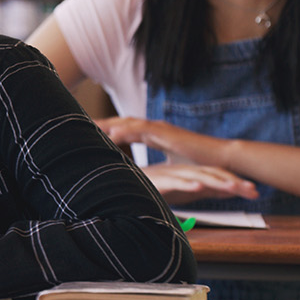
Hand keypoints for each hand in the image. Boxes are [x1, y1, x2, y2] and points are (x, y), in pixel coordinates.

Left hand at [96, 117, 230, 166]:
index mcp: (154, 134)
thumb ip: (154, 167)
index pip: (126, 129)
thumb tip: (141, 177)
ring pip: (129, 123)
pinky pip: (143, 130)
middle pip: (123, 122)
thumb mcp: (170, 165)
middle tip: (79, 123)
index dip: (107, 130)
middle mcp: (155, 129)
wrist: (221, 159)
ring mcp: (161, 129)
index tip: (88, 131)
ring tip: (89, 126)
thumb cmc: (198, 163)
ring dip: (109, 124)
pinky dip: (127, 131)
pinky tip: (113, 133)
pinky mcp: (167, 134)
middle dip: (102, 123)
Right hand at [140, 163, 258, 203]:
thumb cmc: (153, 188)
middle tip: (253, 191)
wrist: (125, 185)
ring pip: (198, 177)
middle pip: (212, 175)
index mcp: (190, 173)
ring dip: (217, 182)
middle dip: (234, 183)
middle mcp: (183, 172)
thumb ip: (203, 191)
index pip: (217, 176)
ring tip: (234, 189)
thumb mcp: (184, 191)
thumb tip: (228, 194)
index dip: (236, 183)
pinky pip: (175, 182)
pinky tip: (198, 187)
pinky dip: (187, 184)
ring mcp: (171, 176)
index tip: (253, 192)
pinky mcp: (159, 181)